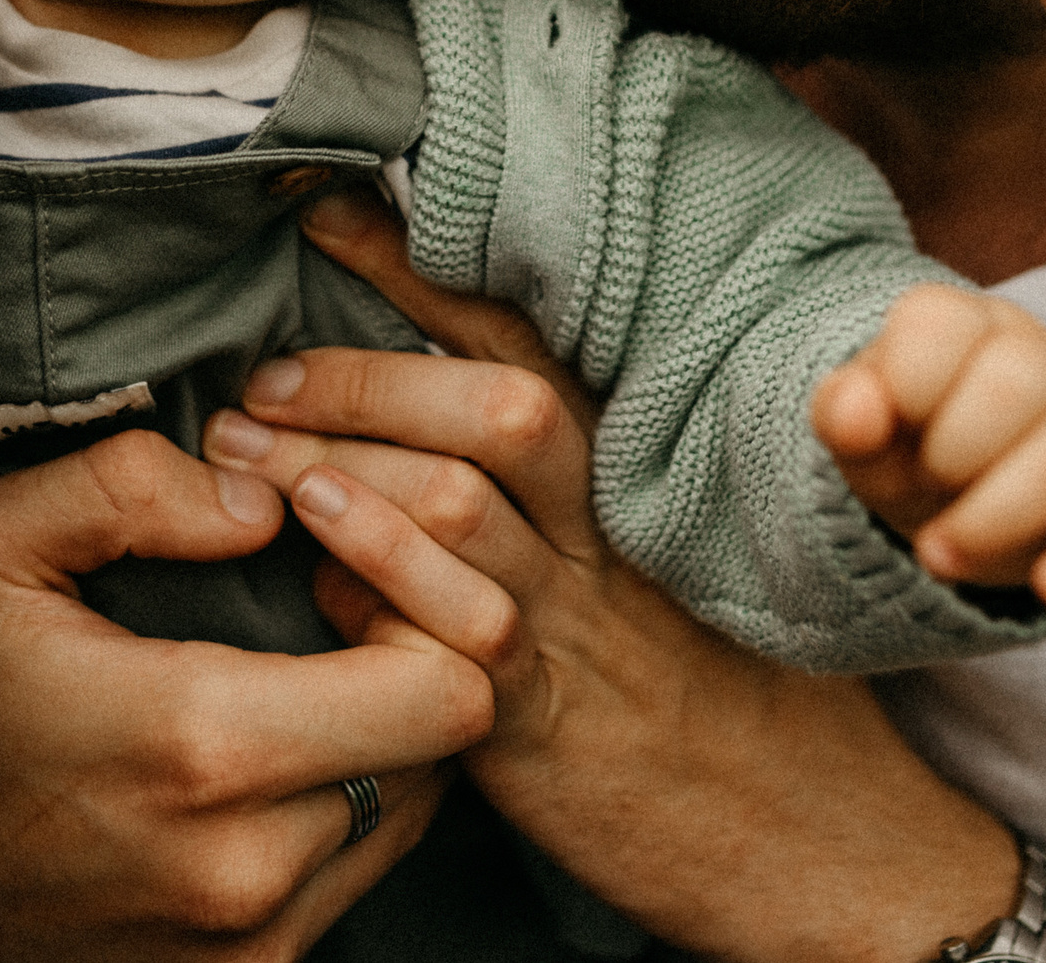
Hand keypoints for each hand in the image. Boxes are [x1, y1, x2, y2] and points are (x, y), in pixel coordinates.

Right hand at [0, 428, 490, 962]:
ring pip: (411, 814)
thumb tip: (262, 503)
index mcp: (201, 748)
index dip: (422, 608)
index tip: (344, 568)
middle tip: (338, 613)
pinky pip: (357, 878)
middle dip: (415, 664)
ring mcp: (250, 945)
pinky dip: (341, 808)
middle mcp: (244, 869)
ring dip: (381, 740)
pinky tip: (271, 757)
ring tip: (302, 683)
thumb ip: (127, 486)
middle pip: (444, 752)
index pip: (444, 690)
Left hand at [196, 191, 1026, 961]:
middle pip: (493, 404)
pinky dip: (378, 584)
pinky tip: (313, 571)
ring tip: (242, 454)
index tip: (324, 210)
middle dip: (364, 376)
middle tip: (261, 379)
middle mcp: (605, 528)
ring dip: (337, 466)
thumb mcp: (628, 570)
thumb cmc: (693, 690)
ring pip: (462, 501)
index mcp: (619, 474)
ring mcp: (582, 617)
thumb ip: (524, 502)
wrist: (803, 833)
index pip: (520, 340)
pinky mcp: (551, 717)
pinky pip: (461, 630)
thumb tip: (369, 454)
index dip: (420, 269)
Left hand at [810, 284, 1045, 604]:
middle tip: (920, 488)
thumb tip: (853, 415)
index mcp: (967, 324)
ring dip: (995, 519)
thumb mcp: (858, 430)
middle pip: (1016, 384)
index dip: (901, 388)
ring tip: (937, 555)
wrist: (951, 490)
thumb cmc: (903, 443)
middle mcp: (1042, 360)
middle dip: (950, 455)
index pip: (941, 325)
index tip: (879, 431)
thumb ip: (843, 412)